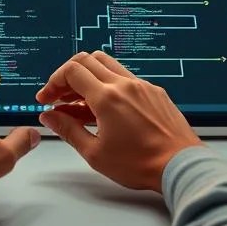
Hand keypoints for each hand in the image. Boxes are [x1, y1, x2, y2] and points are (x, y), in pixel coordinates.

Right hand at [36, 51, 202, 192]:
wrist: (180, 165)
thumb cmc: (141, 164)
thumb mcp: (95, 153)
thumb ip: (68, 130)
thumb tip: (49, 116)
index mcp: (107, 97)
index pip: (71, 71)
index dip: (53, 82)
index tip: (46, 98)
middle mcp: (125, 84)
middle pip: (87, 60)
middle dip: (67, 76)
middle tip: (58, 98)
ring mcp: (141, 86)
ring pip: (107, 64)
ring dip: (88, 77)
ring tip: (79, 103)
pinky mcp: (154, 91)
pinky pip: (125, 77)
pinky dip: (108, 84)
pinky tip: (104, 108)